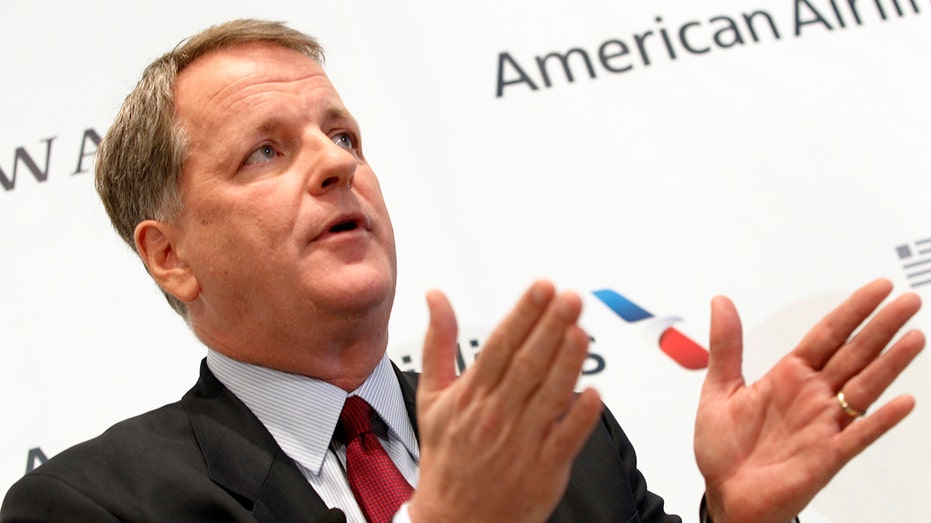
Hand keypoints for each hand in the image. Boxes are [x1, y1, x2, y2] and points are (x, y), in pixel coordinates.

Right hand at [408, 281, 602, 522]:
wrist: (454, 519)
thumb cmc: (446, 455)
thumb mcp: (432, 396)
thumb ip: (439, 343)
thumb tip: (437, 298)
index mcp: (472, 395)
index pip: (500, 345)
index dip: (523, 314)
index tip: (541, 288)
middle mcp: (497, 414)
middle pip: (527, 363)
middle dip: (551, 327)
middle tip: (570, 298)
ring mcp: (522, 441)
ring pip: (549, 395)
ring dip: (567, 362)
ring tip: (582, 331)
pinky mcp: (544, 468)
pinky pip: (566, 438)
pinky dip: (580, 416)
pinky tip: (593, 392)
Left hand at [695, 279, 923, 522]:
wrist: (725, 496)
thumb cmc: (724, 449)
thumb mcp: (718, 389)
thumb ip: (725, 345)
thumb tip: (721, 302)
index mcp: (788, 377)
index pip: (828, 335)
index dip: (853, 311)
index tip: (878, 288)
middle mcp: (812, 396)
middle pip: (854, 354)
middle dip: (881, 326)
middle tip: (909, 301)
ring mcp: (823, 425)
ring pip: (864, 387)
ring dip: (890, 363)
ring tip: (914, 338)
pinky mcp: (827, 456)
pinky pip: (859, 435)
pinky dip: (880, 419)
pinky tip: (902, 402)